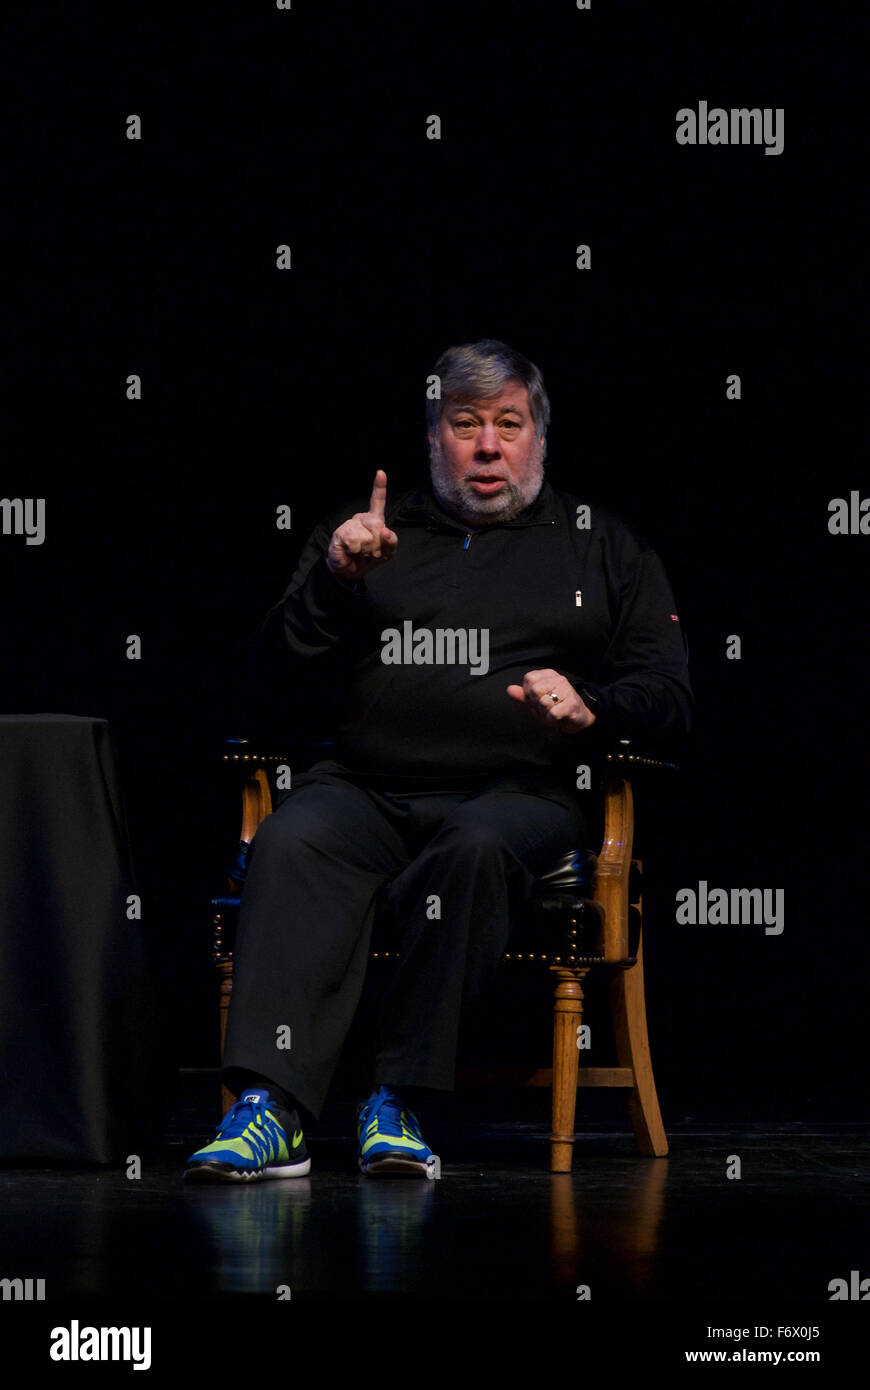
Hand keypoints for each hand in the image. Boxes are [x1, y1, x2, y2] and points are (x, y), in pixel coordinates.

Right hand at [326, 469, 397, 584]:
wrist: (350, 571)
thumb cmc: (368, 559)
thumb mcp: (387, 553)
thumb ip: (391, 542)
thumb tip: (386, 531)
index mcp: (374, 520)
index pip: (378, 501)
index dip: (379, 487)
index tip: (380, 473)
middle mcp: (361, 519)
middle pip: (378, 526)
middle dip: (378, 545)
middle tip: (371, 551)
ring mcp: (350, 524)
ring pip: (367, 536)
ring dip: (366, 550)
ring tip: (360, 551)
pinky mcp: (340, 533)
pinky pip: (355, 541)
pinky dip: (356, 550)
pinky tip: (351, 551)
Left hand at [506, 669, 596, 733]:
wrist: (577, 717)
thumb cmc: (555, 707)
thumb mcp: (536, 701)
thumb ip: (522, 696)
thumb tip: (509, 689)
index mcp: (549, 675)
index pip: (528, 679)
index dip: (528, 693)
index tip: (537, 699)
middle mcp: (559, 679)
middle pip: (534, 691)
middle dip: (536, 704)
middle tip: (546, 707)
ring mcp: (567, 690)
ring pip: (543, 703)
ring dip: (545, 713)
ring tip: (553, 712)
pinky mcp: (572, 704)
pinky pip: (553, 713)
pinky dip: (552, 720)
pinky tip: (558, 717)